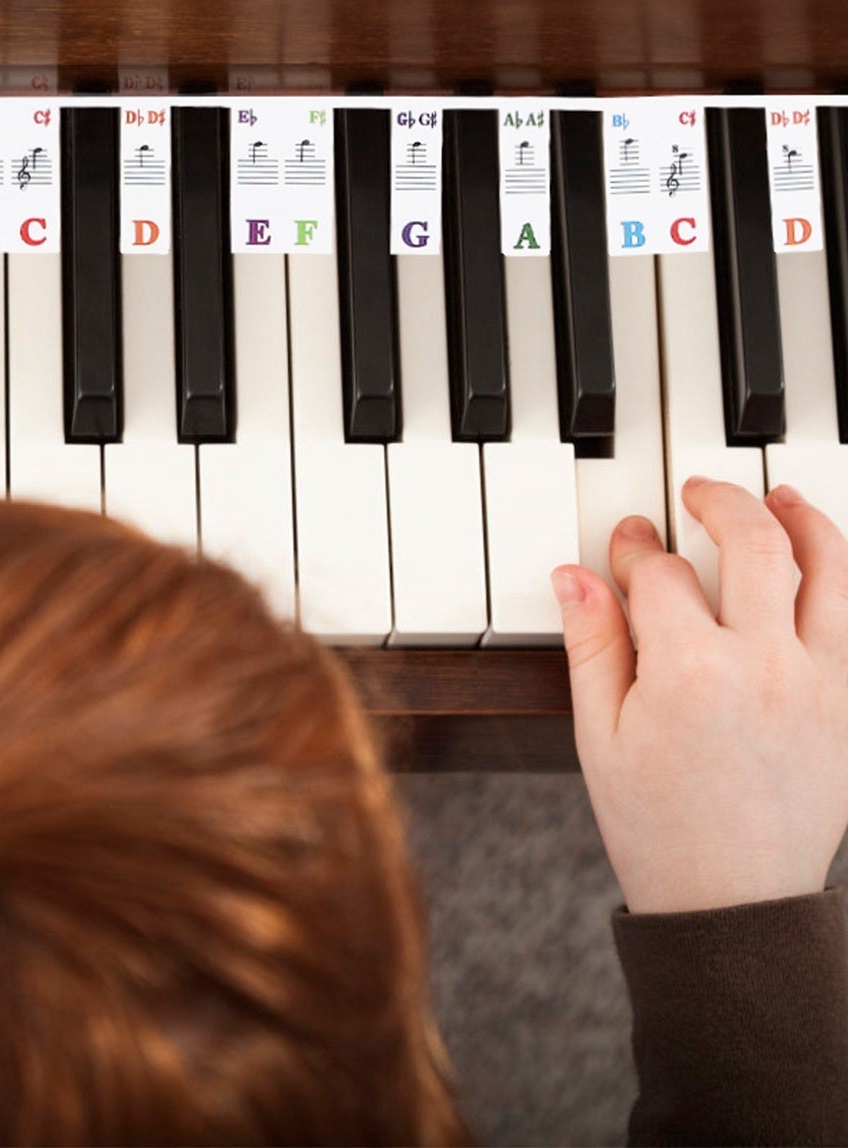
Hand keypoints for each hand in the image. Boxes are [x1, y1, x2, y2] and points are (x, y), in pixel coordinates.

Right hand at [551, 477, 847, 914]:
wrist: (732, 902)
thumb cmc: (658, 825)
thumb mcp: (598, 734)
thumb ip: (592, 645)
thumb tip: (575, 576)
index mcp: (689, 672)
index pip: (660, 574)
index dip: (633, 548)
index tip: (623, 541)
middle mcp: (764, 666)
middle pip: (753, 543)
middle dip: (720, 502)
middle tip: (697, 493)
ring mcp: (819, 684)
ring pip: (830, 569)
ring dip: (804, 520)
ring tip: (781, 498)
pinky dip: (845, 580)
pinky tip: (826, 562)